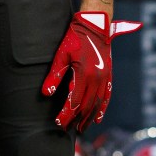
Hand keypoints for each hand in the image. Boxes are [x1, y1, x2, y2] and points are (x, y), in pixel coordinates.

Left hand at [42, 10, 140, 131]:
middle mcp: (97, 79)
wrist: (95, 25)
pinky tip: (98, 118)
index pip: (74, 101)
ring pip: (97, 104)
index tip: (58, 123)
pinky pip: (107, 96)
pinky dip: (102, 109)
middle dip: (76, 119)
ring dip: (89, 118)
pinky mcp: (109, 75)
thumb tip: (46, 94)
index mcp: (84, 74)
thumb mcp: (61, 55)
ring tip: (81, 128)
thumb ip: (54, 76)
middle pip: (86, 106)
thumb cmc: (74, 39)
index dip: (66, 114)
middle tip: (66, 129)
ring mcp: (105, 78)